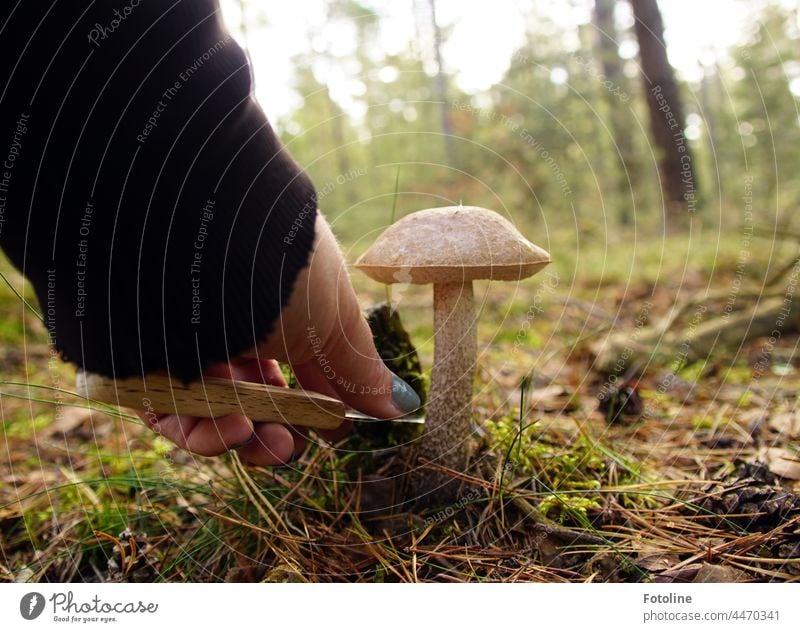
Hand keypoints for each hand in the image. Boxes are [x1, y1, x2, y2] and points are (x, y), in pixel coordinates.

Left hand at [138, 213, 418, 464]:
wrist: (202, 239)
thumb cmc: (282, 272)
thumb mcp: (332, 322)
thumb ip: (359, 370)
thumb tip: (401, 405)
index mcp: (279, 302)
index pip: (301, 364)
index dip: (319, 401)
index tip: (334, 430)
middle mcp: (232, 321)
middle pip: (258, 393)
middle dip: (282, 429)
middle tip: (291, 446)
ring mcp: (186, 343)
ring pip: (216, 410)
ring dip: (246, 437)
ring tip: (265, 442)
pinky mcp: (142, 363)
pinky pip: (171, 413)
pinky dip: (203, 432)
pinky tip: (230, 429)